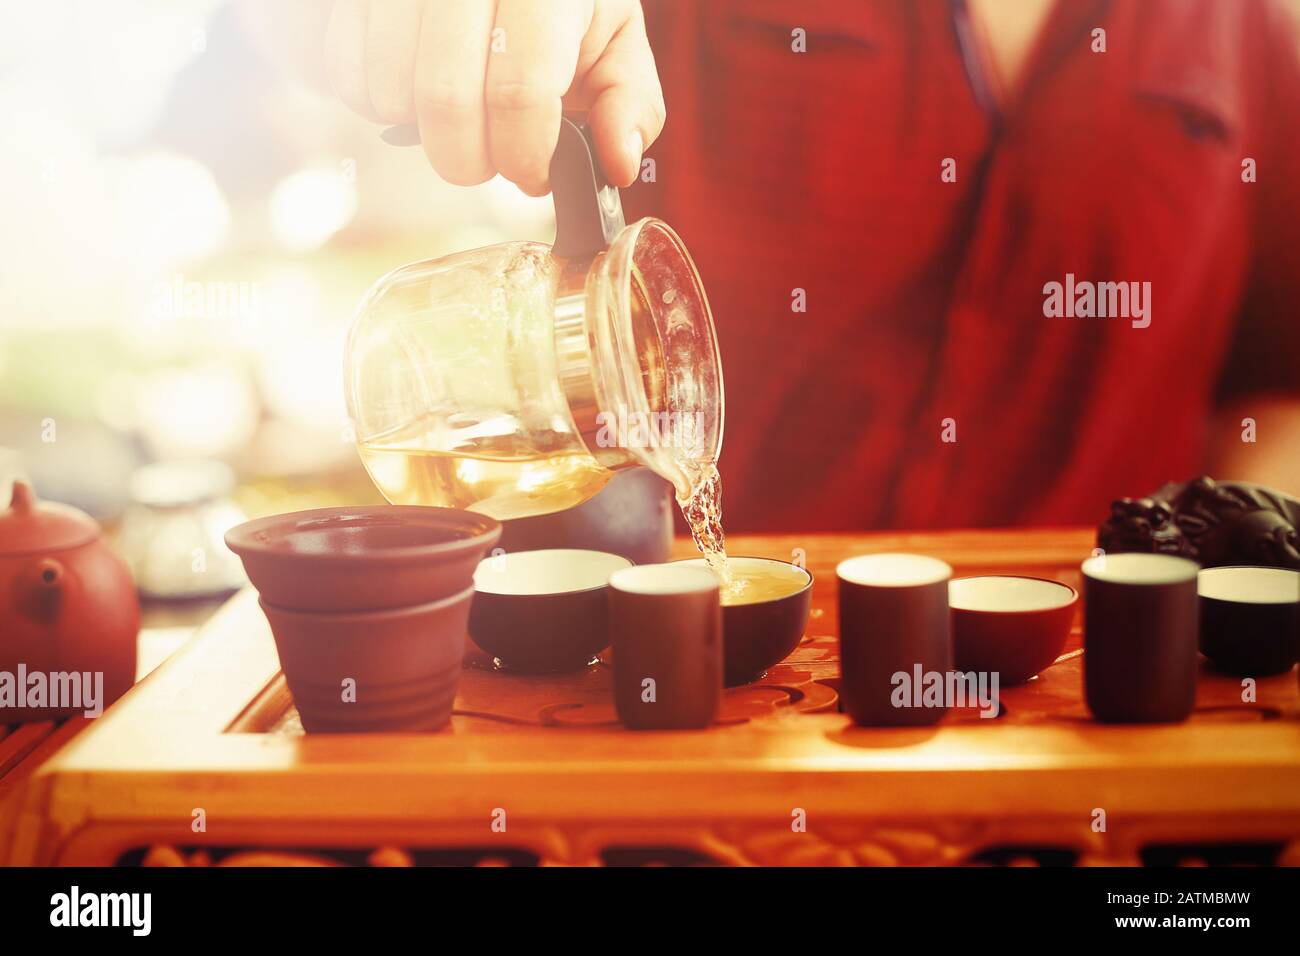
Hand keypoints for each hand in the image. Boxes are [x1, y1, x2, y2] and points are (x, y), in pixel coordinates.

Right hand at [325, 0, 664, 193]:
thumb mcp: (615, 39)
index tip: (532, 174)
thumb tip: (619, 165)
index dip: (523, 156)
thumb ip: (627, 102)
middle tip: (486, 157)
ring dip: (418, 130)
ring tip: (451, 112)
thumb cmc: (561, 2)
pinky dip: (370, 102)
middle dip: (467, 160)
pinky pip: (339, 70)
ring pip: (386, 89)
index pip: (519, 92)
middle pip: (445, 100)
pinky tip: (408, 87)